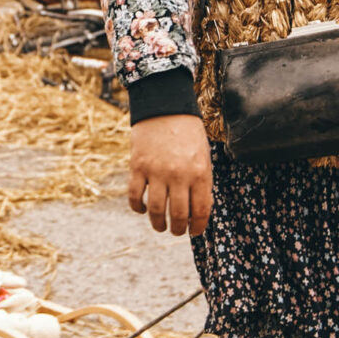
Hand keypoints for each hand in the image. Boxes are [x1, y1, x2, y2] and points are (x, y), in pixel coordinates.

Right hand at [127, 114, 212, 237]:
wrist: (165, 106)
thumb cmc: (188, 133)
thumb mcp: (203, 156)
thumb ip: (202, 182)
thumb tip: (197, 211)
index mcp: (200, 173)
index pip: (200, 211)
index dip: (197, 227)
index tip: (194, 231)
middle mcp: (179, 175)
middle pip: (177, 215)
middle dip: (177, 229)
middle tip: (176, 231)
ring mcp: (156, 172)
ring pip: (156, 211)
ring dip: (158, 224)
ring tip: (160, 226)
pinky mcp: (137, 167)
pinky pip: (135, 196)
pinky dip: (138, 208)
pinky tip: (142, 209)